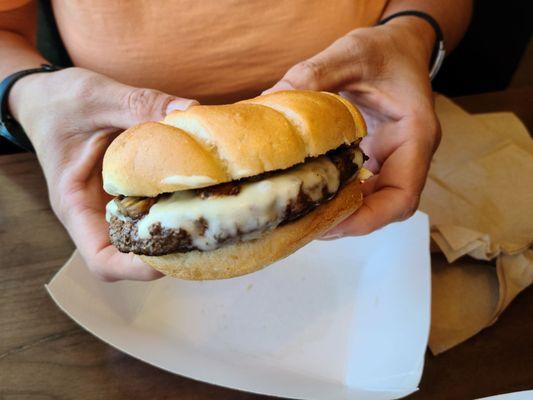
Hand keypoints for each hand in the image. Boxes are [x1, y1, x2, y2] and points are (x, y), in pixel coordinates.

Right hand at [9, 67, 196, 280]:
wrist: (43, 94)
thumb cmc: (58, 99)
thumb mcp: (96, 97)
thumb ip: (139, 104)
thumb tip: (189, 111)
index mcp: (76, 204)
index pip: (102, 260)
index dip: (136, 269)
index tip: (172, 253)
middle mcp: (96, 212)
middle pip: (133, 255)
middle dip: (169, 251)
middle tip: (206, 231)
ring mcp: (113, 202)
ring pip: (146, 233)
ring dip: (177, 229)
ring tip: (212, 214)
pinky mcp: (128, 188)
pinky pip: (153, 206)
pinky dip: (176, 202)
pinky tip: (203, 188)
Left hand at [266, 19, 440, 235]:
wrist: (399, 46)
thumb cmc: (384, 49)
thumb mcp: (351, 53)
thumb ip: (314, 74)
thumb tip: (269, 99)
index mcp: (415, 135)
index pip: (402, 197)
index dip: (367, 219)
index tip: (329, 224)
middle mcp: (409, 155)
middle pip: (386, 208)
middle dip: (348, 221)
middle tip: (305, 224)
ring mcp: (394, 159)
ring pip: (375, 202)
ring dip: (342, 212)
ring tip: (303, 213)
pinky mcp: (378, 157)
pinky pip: (364, 186)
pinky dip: (339, 193)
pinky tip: (311, 189)